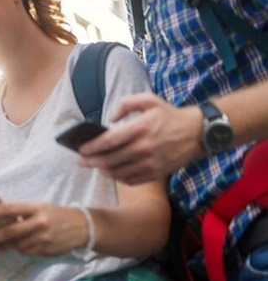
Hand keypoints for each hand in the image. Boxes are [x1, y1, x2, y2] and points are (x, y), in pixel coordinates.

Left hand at [0, 201, 88, 256]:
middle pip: (10, 231)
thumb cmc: (56, 215)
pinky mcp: (46, 250)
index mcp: (36, 208)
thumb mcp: (40, 207)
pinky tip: (18, 245)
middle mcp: (40, 223)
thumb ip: (21, 212)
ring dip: (6, 245)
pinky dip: (20, 249)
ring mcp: (44, 238)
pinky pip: (26, 252)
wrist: (83, 227)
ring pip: (17, 245)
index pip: (9, 209)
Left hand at [78, 92, 203, 184]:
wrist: (199, 133)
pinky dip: (118, 177)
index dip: (92, 147)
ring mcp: (151, 163)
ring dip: (103, 170)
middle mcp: (144, 147)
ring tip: (96, 165)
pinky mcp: (156, 173)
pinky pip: (131, 180)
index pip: (109, 141)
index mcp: (141, 128)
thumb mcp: (150, 100)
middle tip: (82, 161)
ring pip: (118, 172)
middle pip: (110, 160)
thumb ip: (126, 104)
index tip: (81, 150)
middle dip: (92, 162)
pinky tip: (112, 172)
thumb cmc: (170, 116)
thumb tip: (110, 119)